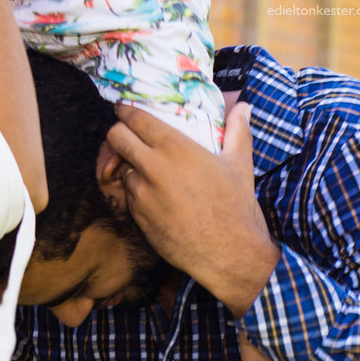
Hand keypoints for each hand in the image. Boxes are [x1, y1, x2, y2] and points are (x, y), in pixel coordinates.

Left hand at [105, 102, 279, 315]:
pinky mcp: (137, 215)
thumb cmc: (236, 205)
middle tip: (128, 135)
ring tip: (151, 172)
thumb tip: (244, 106)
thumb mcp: (239, 163)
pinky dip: (138, 192)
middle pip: (115, 137)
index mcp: (174, 147)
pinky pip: (130, 195)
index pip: (134, 118)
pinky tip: (158, 197)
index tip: (124, 110)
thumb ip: (238, 130)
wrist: (229, 254)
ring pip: (121, 168)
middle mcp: (152, 166)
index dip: (125, 111)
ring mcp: (141, 192)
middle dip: (118, 133)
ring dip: (131, 167)